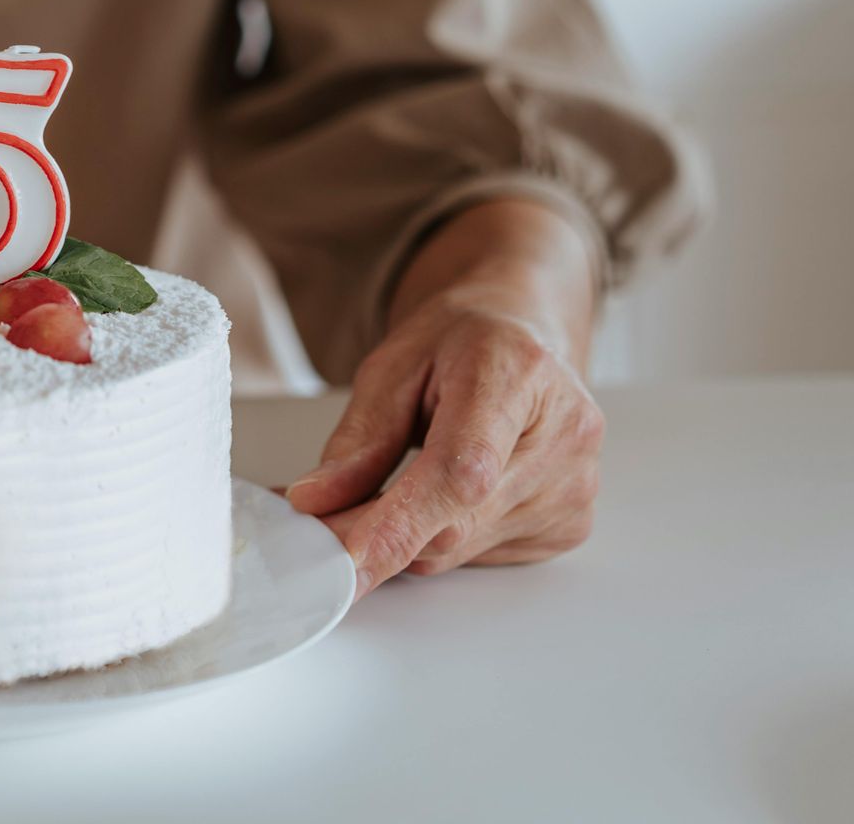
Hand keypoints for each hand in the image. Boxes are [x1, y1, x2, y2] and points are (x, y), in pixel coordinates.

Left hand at [286, 199, 603, 598]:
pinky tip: (443, 492)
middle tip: (320, 523)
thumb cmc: (459, 343)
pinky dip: (442, 537)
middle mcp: (565, 434)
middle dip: (375, 533)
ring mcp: (576, 485)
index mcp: (518, 374)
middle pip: (456, 521)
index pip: (462, 470)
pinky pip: (481, 556)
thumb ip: (358, 438)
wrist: (519, 336)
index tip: (345, 555)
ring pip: (460, 548)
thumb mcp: (392, 367)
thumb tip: (315, 502)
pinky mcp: (571, 524)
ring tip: (391, 484)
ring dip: (407, 536)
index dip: (400, 522)